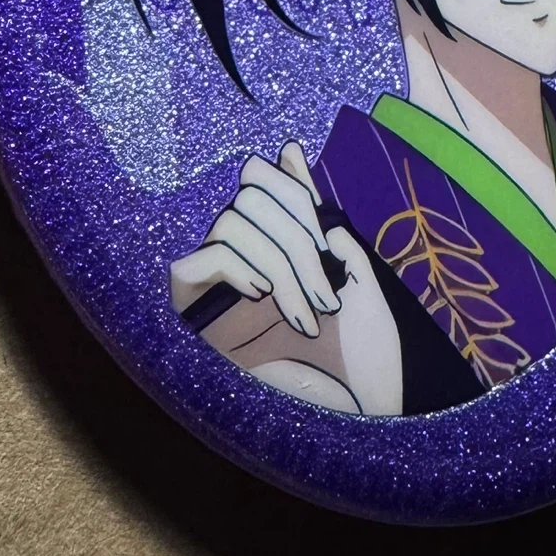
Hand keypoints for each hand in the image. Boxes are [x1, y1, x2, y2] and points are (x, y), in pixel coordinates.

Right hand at [170, 142, 343, 336]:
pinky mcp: (193, 316)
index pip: (261, 181)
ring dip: (278, 265)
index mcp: (277, 244)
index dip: (293, 191)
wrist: (360, 404)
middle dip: (296, 240)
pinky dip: (234, 268)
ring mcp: (216, 288)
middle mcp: (243, 259)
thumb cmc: (362, 346)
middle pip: (248, 198)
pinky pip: (194, 264)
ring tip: (307, 314)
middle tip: (327, 295)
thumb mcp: (351, 268)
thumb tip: (288, 151)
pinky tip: (262, 296)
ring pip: (229, 226)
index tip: (328, 240)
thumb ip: (319, 216)